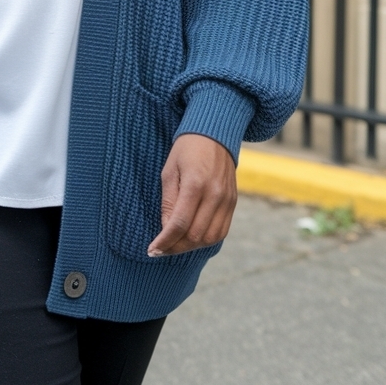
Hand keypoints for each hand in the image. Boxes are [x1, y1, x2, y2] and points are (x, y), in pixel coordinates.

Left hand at [147, 133, 236, 256]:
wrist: (214, 134)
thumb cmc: (186, 150)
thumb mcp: (169, 171)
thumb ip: (168, 202)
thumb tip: (166, 230)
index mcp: (196, 184)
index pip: (179, 223)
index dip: (165, 241)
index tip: (152, 250)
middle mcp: (215, 194)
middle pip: (195, 235)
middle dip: (175, 247)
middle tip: (160, 249)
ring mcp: (227, 200)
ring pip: (210, 238)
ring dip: (190, 246)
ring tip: (174, 245)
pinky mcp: (233, 203)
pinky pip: (221, 231)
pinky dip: (205, 240)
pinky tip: (191, 238)